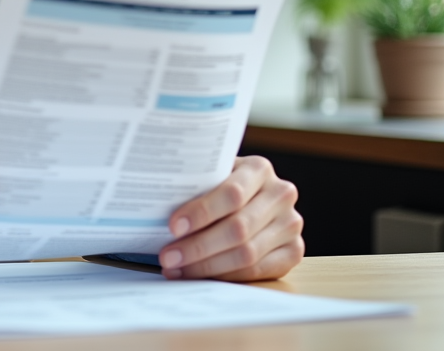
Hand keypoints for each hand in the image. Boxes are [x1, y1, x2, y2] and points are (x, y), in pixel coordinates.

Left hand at [158, 156, 303, 281]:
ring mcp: (290, 224)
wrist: (251, 196)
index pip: (231, 193)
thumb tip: (150, 200)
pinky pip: (258, 270)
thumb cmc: (217, 185)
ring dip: (207, 266)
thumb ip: (193, 183)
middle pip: (238, 228)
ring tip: (176, 269)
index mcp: (258, 168)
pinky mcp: (293, 251)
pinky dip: (225, 276)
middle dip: (198, 246)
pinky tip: (199, 275)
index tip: (173, 226)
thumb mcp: (210, 175)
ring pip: (247, 253)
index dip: (201, 212)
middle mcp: (281, 194)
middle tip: (168, 257)